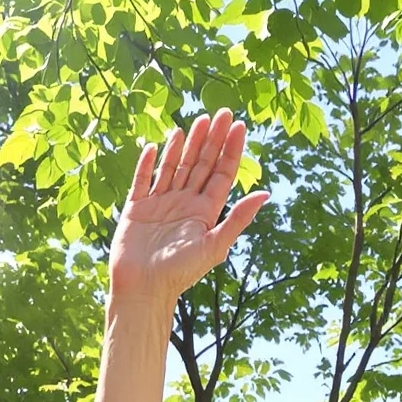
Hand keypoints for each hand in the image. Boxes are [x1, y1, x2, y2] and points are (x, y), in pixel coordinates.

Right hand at [108, 110, 269, 306]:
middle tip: (222, 112)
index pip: (221, 174)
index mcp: (205, 212)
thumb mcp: (214, 245)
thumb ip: (238, 219)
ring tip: (197, 121)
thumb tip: (265, 194)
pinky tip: (156, 144)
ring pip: (174, 167)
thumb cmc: (181, 273)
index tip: (239, 125)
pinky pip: (142, 180)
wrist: (144, 290)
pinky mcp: (135, 208)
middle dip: (211, 139)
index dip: (230, 150)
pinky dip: (148, 163)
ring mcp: (159, 204)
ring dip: (185, 145)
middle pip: (200, 164)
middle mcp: (184, 204)